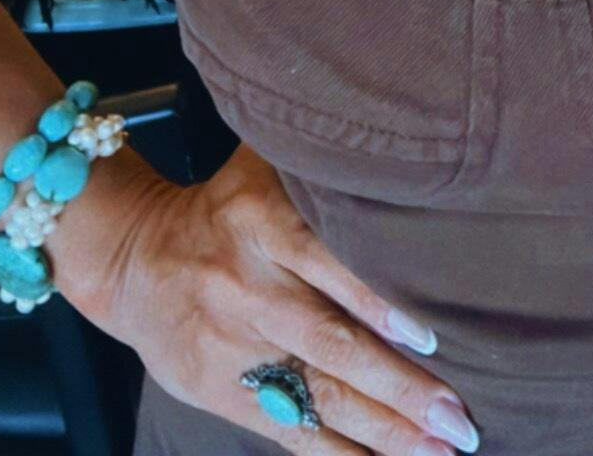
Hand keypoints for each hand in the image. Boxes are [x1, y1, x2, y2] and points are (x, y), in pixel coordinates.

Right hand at [82, 142, 479, 452]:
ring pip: (316, 394)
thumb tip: (406, 166)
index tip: (433, 337)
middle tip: (458, 418)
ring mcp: (233, 346)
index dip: (379, 302)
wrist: (134, 258)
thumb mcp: (263, 169)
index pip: (327, 262)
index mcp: (260, 219)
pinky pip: (287, 430)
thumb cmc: (225, 207)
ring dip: (382, 430)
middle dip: (399, 387)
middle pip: (331, 343)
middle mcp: (248, 286)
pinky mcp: (220, 392)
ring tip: (439, 450)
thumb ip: (321, 174)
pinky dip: (337, 452)